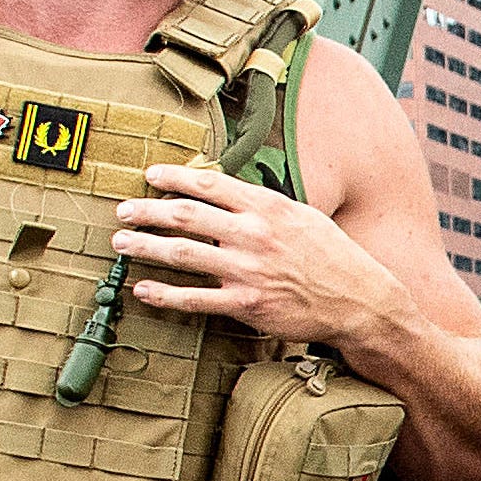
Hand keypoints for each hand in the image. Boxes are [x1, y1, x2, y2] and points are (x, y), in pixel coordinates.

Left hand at [117, 161, 407, 347]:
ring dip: (146, 247)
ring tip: (121, 243)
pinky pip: (196, 299)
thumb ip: (261, 204)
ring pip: (184, 255)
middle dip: (147, 212)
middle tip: (123, 211)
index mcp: (267, 207)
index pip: (210, 184)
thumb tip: (223, 190)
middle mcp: (254, 235)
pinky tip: (142, 289)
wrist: (359, 299)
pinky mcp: (248, 305)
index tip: (150, 176)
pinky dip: (164, 294)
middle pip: (186, 216)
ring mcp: (249, 271)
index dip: (174, 177)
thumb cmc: (330, 255)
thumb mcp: (301, 215)